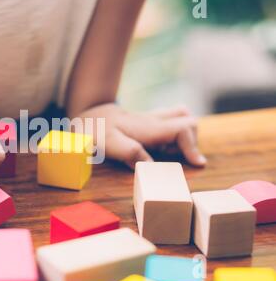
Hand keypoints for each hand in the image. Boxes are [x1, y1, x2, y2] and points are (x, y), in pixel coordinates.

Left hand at [77, 103, 206, 168]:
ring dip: (182, 137)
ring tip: (165, 152)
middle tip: (174, 157)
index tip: (195, 164)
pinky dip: (172, 134)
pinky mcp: (147, 123)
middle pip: (189, 122)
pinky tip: (157, 147)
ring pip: (181, 119)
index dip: (193, 146)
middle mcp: (154, 121)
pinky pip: (170, 123)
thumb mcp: (108, 143)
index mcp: (148, 127)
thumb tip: (152, 165)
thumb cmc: (95, 131)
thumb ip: (130, 152)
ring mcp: (151, 120)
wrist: (85, 115)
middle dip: (190, 141)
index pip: (184, 129)